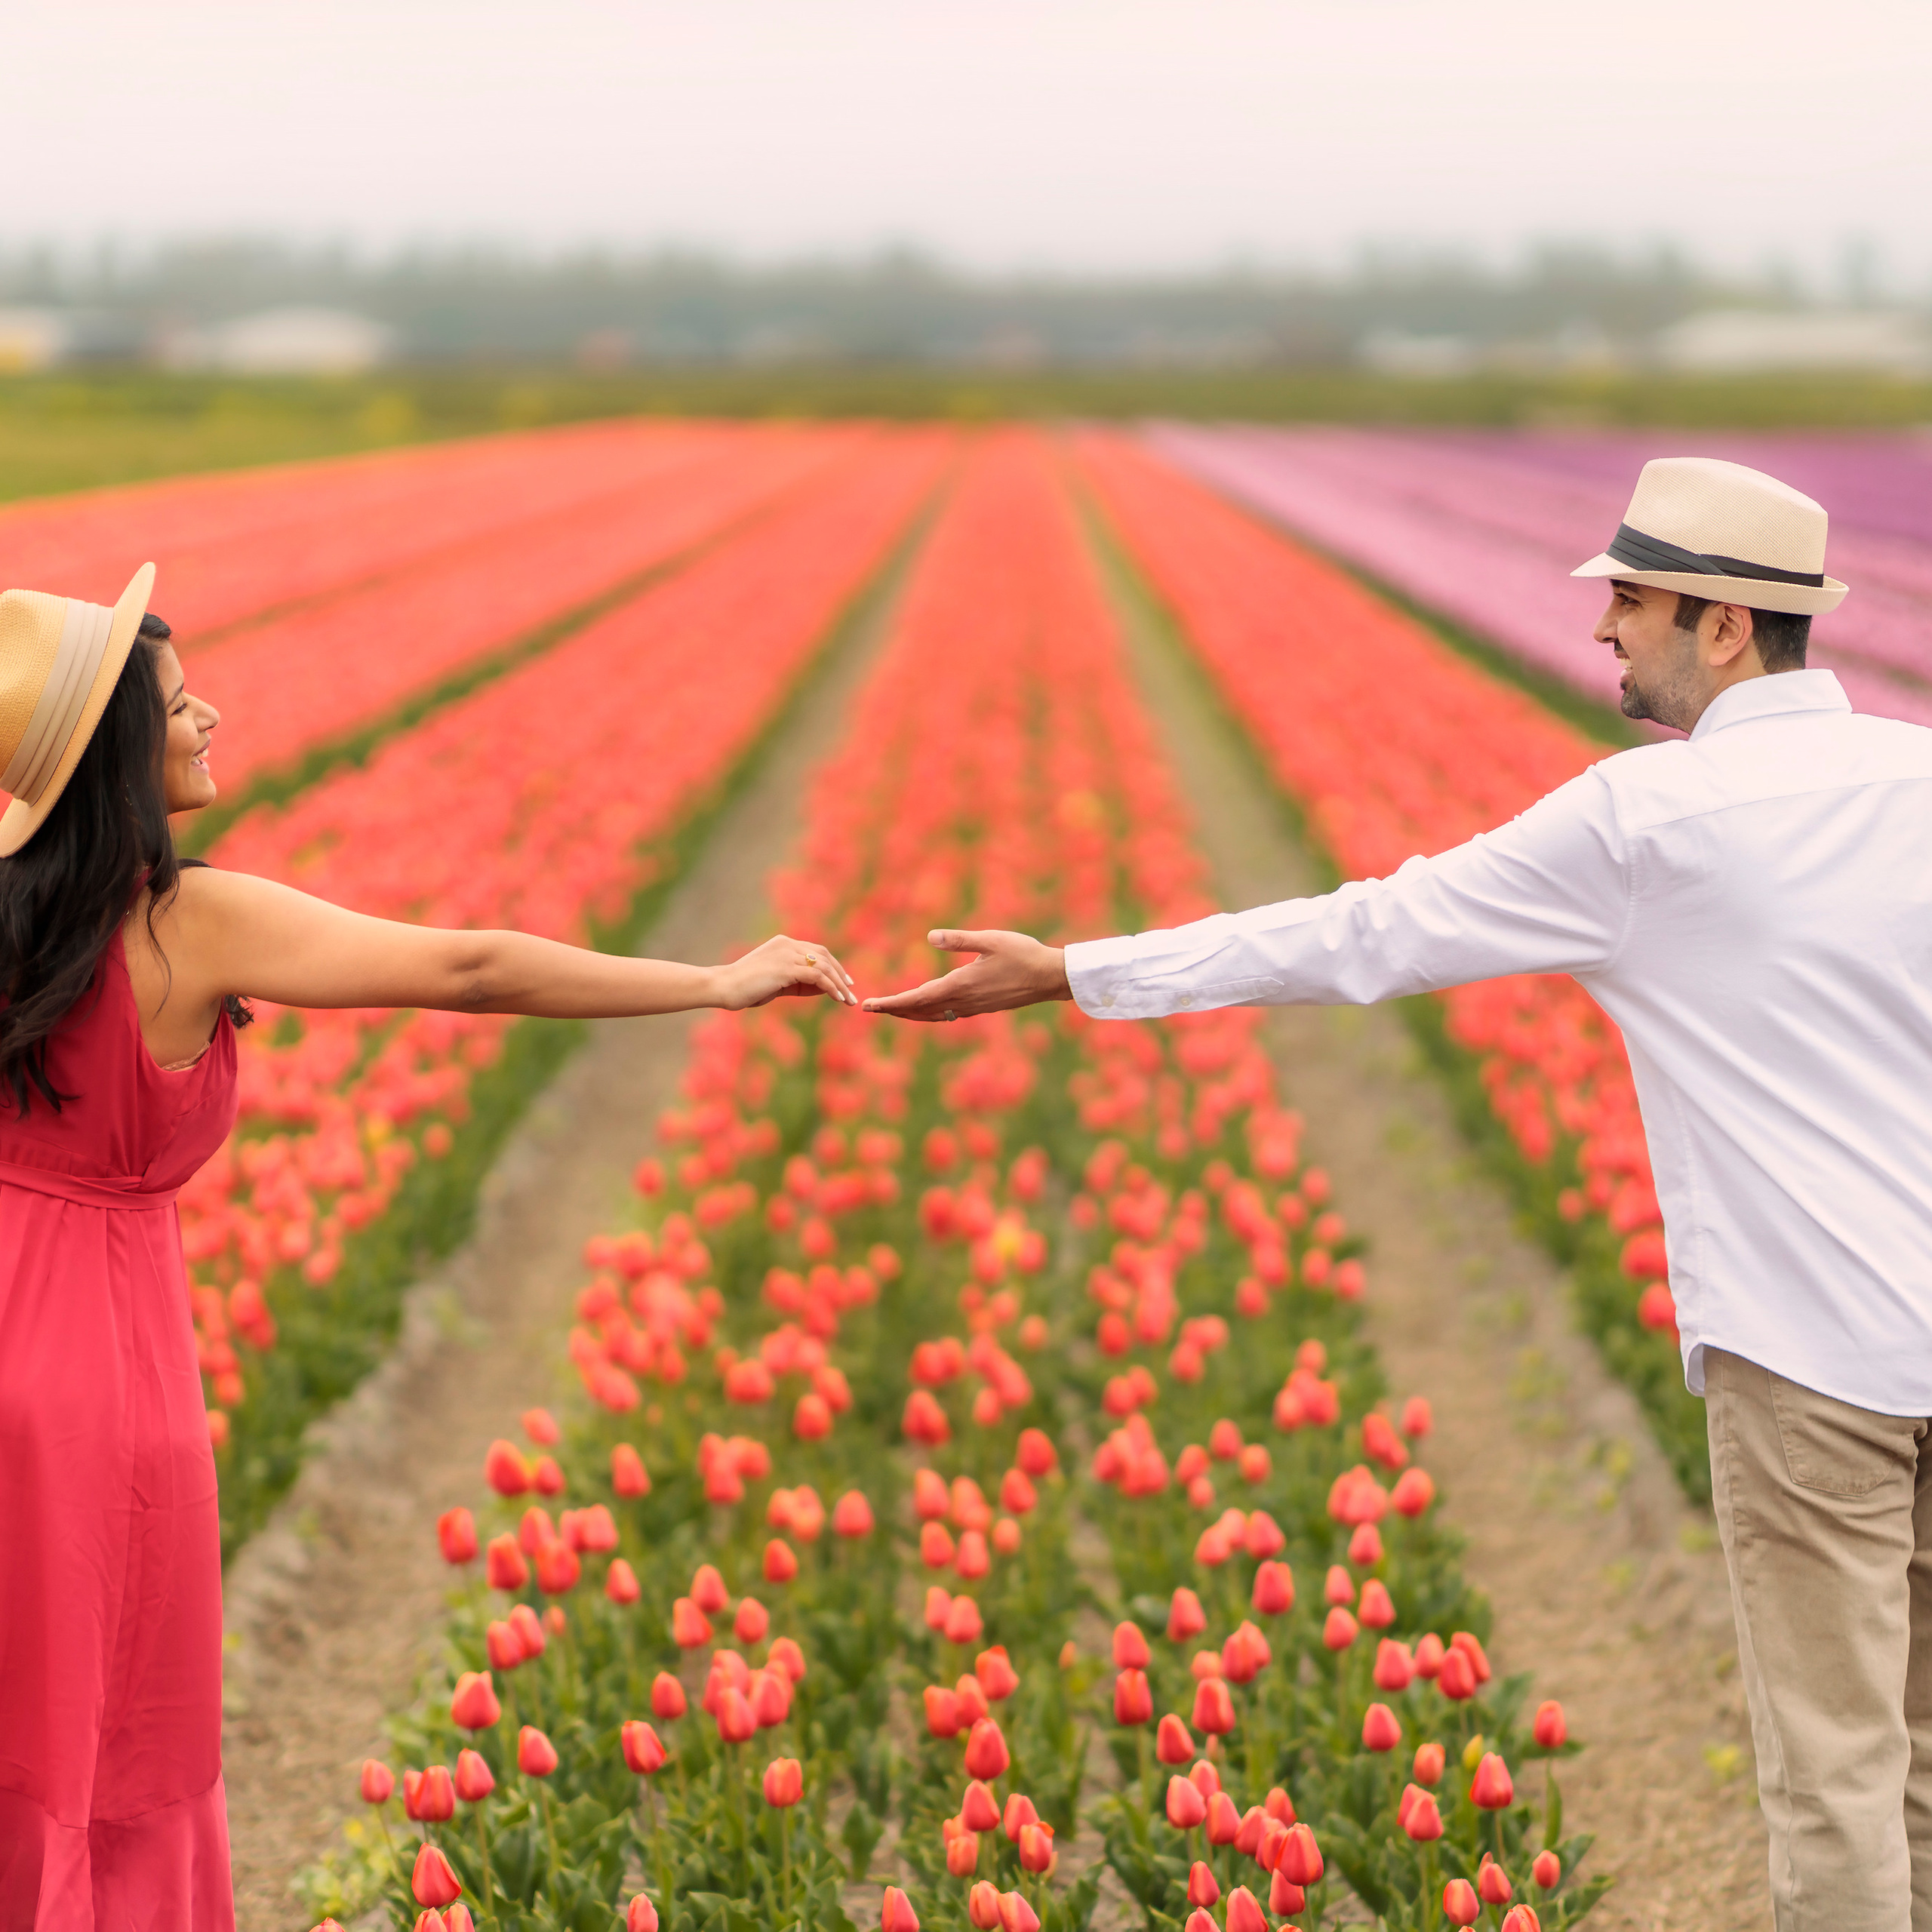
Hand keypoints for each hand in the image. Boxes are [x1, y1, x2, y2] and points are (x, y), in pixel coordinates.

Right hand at [713, 935, 857, 1009]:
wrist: (723, 986)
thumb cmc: (746, 988)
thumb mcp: (776, 982)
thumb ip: (797, 981)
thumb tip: (823, 987)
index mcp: (783, 943)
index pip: (816, 950)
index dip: (833, 965)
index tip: (844, 980)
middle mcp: (787, 944)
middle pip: (824, 955)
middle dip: (840, 973)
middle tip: (851, 989)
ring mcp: (787, 955)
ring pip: (824, 966)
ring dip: (839, 984)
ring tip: (848, 999)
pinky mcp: (787, 969)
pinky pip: (817, 976)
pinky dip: (831, 987)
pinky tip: (837, 998)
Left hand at [861, 929, 1069, 1022]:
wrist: (1051, 978)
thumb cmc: (1023, 954)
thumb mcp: (990, 939)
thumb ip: (958, 939)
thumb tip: (929, 937)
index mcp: (960, 984)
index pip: (916, 998)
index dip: (890, 1003)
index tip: (868, 1006)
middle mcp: (963, 1001)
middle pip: (919, 1011)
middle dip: (893, 1010)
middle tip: (869, 1009)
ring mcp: (973, 1008)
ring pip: (933, 1015)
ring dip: (910, 1014)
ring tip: (892, 1010)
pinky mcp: (982, 1008)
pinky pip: (948, 1015)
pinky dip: (929, 1013)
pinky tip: (928, 1008)